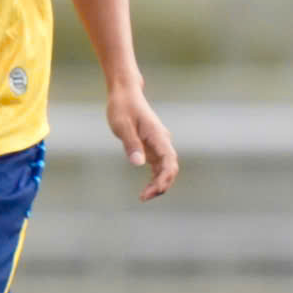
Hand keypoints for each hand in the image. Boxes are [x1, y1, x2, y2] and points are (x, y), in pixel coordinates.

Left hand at [106, 83, 177, 200]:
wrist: (125, 94)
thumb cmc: (122, 107)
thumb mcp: (122, 125)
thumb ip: (131, 144)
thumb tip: (138, 164)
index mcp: (158, 135)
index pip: (169, 161)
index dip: (165, 178)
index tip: (154, 190)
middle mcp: (162, 141)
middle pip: (170, 168)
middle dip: (161, 185)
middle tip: (145, 197)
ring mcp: (159, 144)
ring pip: (165, 169)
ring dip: (158, 183)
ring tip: (144, 197)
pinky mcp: (152, 147)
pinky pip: (158, 166)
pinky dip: (154, 178)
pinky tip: (146, 189)